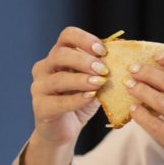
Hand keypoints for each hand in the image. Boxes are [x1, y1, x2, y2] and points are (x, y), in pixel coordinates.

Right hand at [30, 27, 108, 145]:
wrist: (65, 129)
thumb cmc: (82, 99)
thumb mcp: (96, 79)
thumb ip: (104, 65)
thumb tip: (124, 46)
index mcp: (58, 55)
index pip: (67, 35)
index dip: (85, 40)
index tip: (103, 51)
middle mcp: (44, 68)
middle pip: (60, 54)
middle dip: (85, 60)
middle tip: (104, 70)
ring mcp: (39, 87)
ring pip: (58, 79)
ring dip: (82, 79)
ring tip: (100, 83)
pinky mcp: (40, 107)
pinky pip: (58, 101)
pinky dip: (76, 99)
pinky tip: (91, 97)